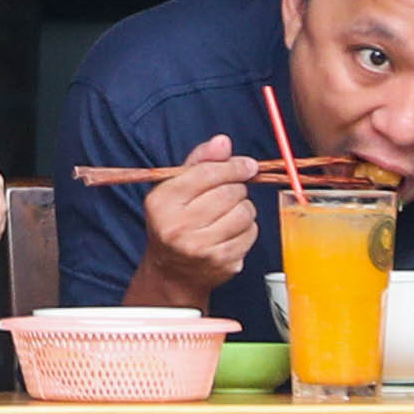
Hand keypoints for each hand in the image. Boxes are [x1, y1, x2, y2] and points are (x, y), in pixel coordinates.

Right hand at [142, 137, 259, 296]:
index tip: (246, 165)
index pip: (208, 173)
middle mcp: (177, 227)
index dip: (233, 166)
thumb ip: (199, 162)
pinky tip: (231, 231)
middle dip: (236, 188)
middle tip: (229, 195)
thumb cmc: (175, 222)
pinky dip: (247, 229)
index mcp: (162, 202)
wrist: (172, 272)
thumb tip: (222, 141)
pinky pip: (251, 233)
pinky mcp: (221, 262)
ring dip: (243, 209)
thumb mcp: (176, 189)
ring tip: (229, 214)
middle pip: (230, 192)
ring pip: (244, 212)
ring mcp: (200, 248)